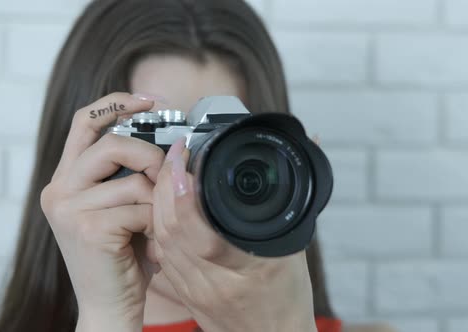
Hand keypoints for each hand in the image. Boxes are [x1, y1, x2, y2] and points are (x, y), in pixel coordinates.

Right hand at [40, 92, 163, 331]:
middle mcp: (59, 189)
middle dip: (149, 157)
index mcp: (67, 178)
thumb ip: (135, 173)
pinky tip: (149, 243)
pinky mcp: (85, 227)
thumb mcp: (127, 206)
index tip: (152, 100)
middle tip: (164, 178)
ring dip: (157, 202)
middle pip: (110, 143)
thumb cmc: (125, 256)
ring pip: (132, 179)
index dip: (118, 103)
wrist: (110, 305)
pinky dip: (155, 223)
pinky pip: (139, 207)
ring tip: (155, 225)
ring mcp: (67, 208)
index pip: (86, 121)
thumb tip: (172, 143)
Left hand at [152, 139, 317, 331]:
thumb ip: (292, 202)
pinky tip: (162, 205)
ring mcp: (195, 290)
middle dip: (166, 185)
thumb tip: (309, 149)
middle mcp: (216, 282)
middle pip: (173, 230)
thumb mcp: (294, 251)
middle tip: (174, 155)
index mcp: (249, 271)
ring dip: (158, 201)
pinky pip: (162, 253)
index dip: (186, 196)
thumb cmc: (288, 299)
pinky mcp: (183, 293)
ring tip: (166, 172)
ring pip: (162, 240)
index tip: (184, 161)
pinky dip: (158, 223)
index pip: (205, 233)